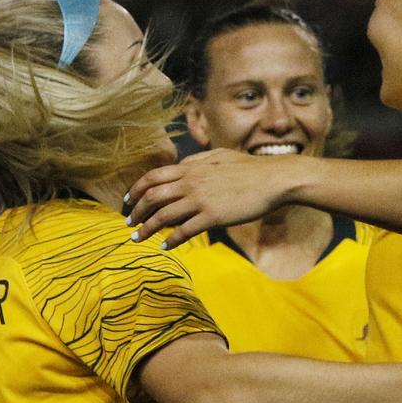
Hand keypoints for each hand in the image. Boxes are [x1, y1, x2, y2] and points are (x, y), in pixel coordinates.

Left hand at [125, 149, 294, 248]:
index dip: (135, 190)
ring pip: (163, 215)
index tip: (128, 202)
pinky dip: (171, 240)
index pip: (152, 177)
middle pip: (152, 197)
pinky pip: (184, 231)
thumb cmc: (249, 168)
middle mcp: (191, 182)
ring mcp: (201, 199)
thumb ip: (198, 161)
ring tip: (138, 238)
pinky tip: (165, 246)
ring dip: (147, 229)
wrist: (273, 180)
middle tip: (129, 224)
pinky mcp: (213, 216)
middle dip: (136, 212)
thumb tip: (181, 165)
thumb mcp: (219, 156)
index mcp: (191, 167)